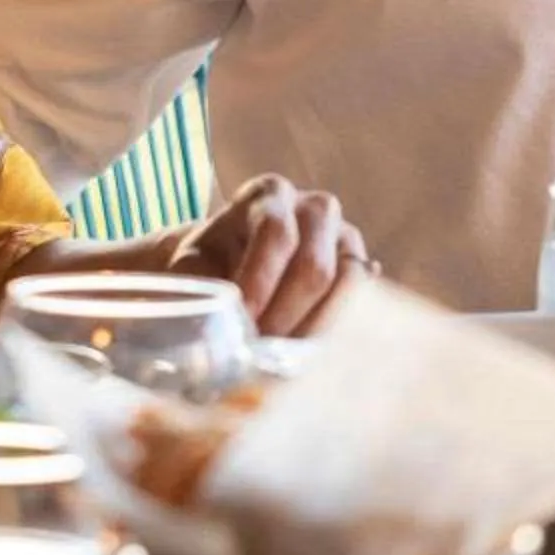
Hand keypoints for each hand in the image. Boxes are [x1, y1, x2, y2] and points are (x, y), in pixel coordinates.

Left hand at [160, 173, 373, 334]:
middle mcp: (313, 207)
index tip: (243, 322)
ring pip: (345, 286)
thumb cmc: (210, 263)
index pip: (276, 233)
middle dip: (285, 317)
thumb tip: (205, 326)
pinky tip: (306, 355)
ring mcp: (344, 236)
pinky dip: (334, 332)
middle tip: (259, 353)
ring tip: (280, 360)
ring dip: (311, 330)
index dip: (261, 281)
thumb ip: (195, 284)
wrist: (233, 265)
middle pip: (314, 266)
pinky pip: (362, 302)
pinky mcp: (361, 267)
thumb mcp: (191, 264)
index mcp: (269, 194)